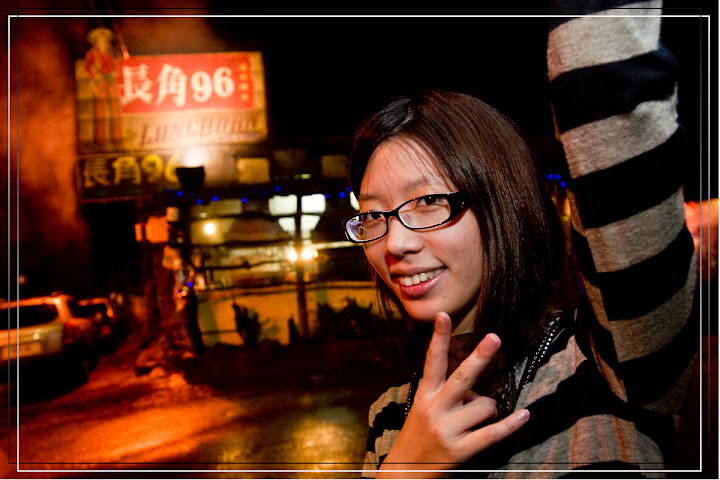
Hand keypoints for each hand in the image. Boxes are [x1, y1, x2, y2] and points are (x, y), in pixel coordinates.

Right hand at [377, 312, 529, 478]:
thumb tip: (477, 392)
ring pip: (484, 406)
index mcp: (425, 395)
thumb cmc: (419, 435)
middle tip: (495, 338)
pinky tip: (523, 415)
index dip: (439, 338)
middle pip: (462, 377)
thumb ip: (447, 394)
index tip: (444, 315)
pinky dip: (510, 425)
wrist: (404, 473)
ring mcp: (447, 429)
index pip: (433, 361)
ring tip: (474, 420)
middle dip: (480, 357)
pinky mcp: (460, 450)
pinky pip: (492, 434)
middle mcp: (435, 408)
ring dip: (488, 410)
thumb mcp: (424, 409)